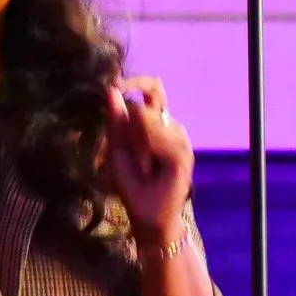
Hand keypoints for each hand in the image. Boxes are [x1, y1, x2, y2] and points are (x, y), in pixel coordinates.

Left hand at [105, 76, 193, 244]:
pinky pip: (163, 138)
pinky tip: (149, 166)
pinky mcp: (184, 154)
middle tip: (131, 153)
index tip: (116, 84)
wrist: (146, 214)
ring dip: (139, 141)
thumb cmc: (132, 183)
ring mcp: (180, 139)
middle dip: (131, 126)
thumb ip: (115, 120)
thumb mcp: (116, 148)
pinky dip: (149, 149)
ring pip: (154, 120)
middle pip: (149, 104)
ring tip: (142, 166)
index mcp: (155, 122)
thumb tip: (111, 89)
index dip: (136, 82)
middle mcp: (170, 126)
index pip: (153, 89)